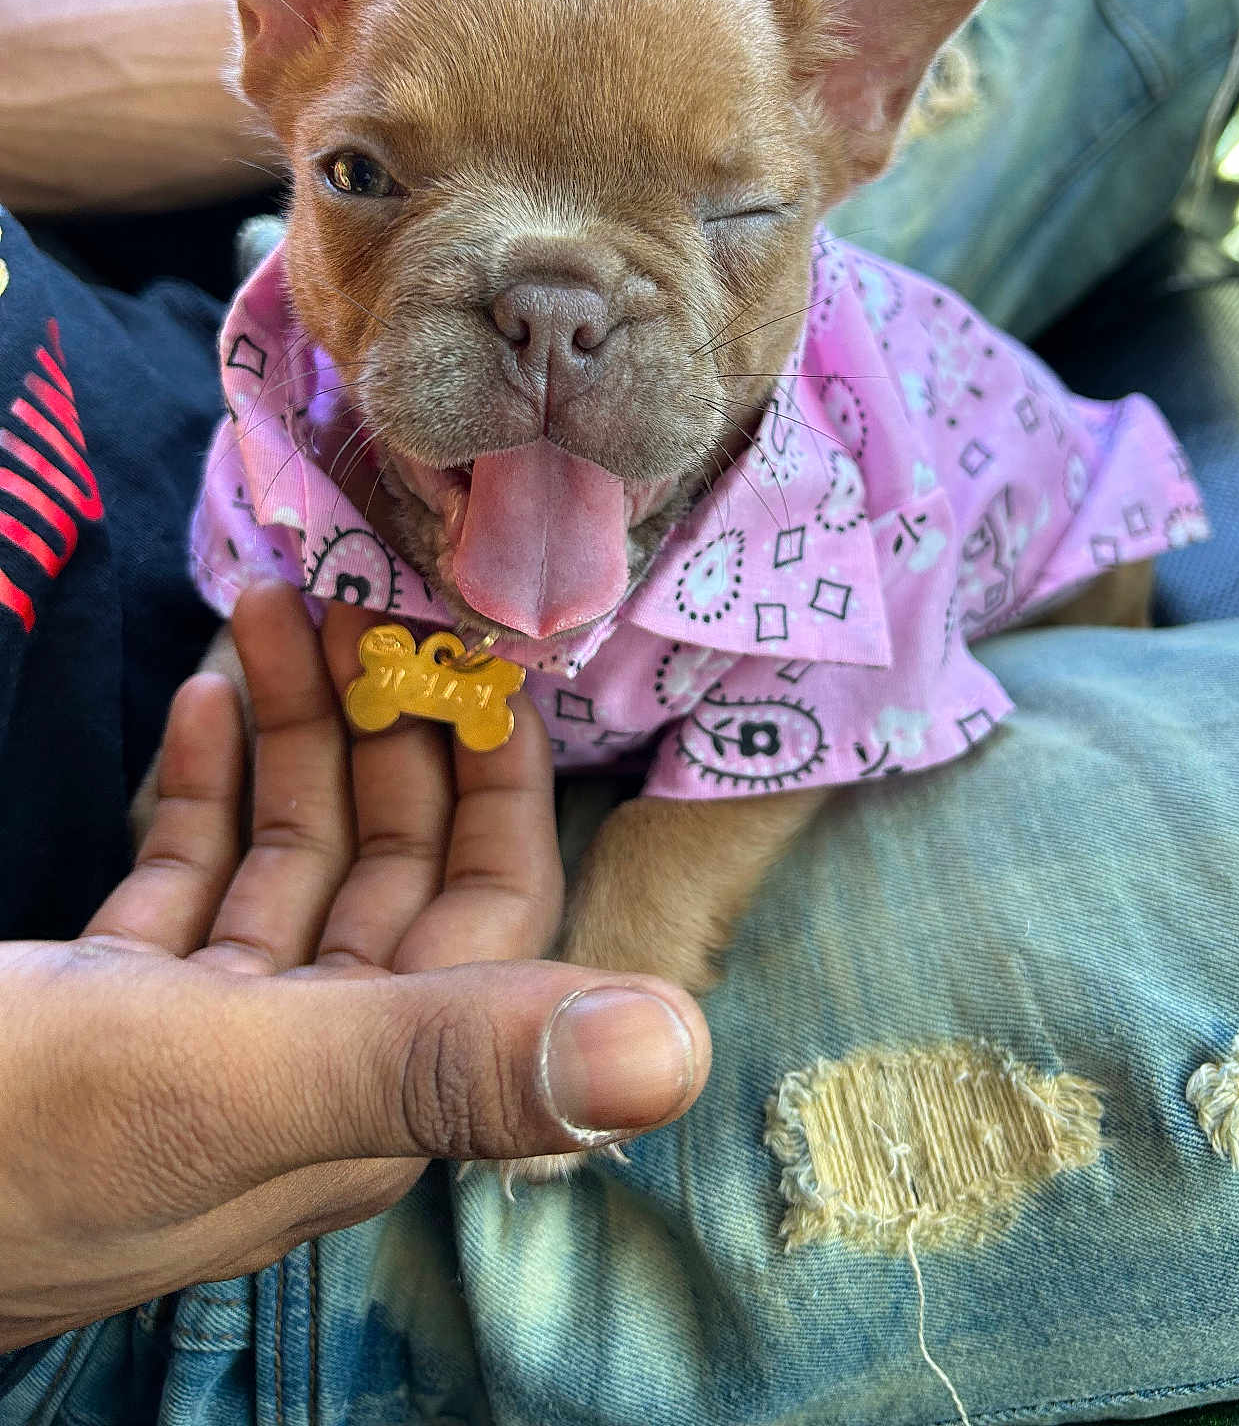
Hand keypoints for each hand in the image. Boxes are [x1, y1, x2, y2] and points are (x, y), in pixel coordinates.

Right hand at [0, 584, 708, 1350]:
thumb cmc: (14, 1133)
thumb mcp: (239, 1077)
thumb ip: (451, 1059)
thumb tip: (680, 1053)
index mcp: (370, 1089)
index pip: (491, 914)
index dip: (502, 781)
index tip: (485, 652)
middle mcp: (307, 1066)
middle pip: (390, 867)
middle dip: (385, 728)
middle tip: (359, 597)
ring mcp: (200, 1038)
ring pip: (287, 857)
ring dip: (294, 733)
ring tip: (271, 608)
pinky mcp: (107, 1011)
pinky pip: (190, 878)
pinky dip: (208, 785)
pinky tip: (205, 702)